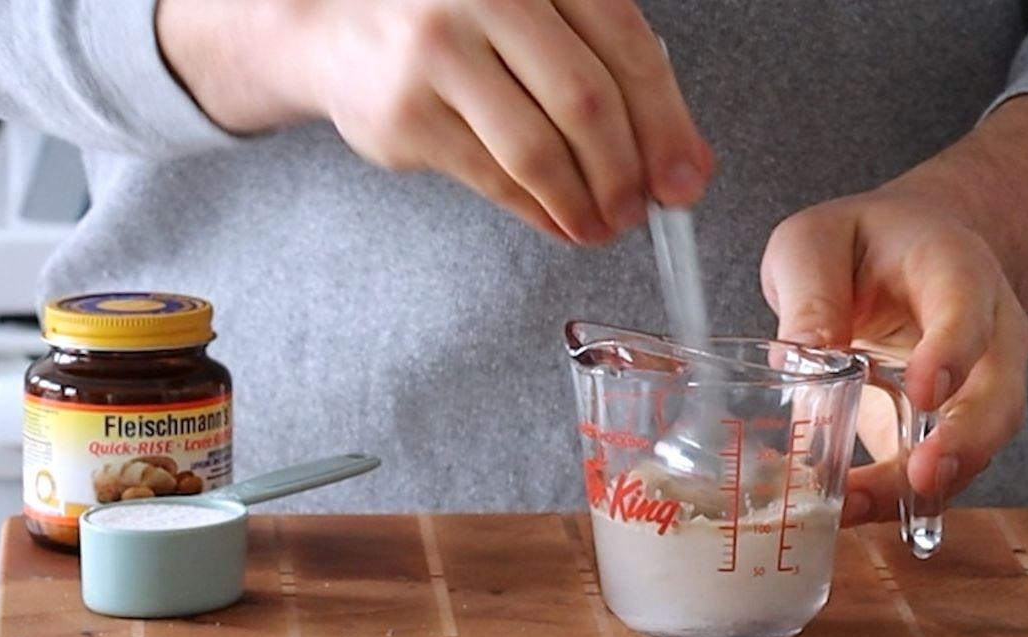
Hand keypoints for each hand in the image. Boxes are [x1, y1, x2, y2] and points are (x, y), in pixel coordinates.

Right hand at [158, 0, 713, 243]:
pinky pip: (493, 179)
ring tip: (602, 226)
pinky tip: (560, 222)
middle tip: (642, 211)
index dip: (666, 123)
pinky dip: (539, 212)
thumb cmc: (456, 23)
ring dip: (583, 204)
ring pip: (538, 150)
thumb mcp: (538, 18)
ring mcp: (437, 53)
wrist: (340, 27)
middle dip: (627, 173)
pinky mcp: (405, 115)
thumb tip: (686, 164)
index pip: (626, 46)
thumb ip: (610, 71)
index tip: (686, 179)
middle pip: (587, 102)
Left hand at [760, 94, 1027, 526]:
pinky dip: (892, 497)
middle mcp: (984, 336)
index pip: (967, 312)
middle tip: (922, 474)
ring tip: (857, 506)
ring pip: (970, 449)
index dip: (951, 354)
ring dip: (918, 487)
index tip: (924, 391)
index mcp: (955, 270)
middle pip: (995, 397)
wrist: (903, 252)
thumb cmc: (859, 244)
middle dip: (963, 442)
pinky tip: (845, 509)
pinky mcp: (941, 429)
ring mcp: (972, 389)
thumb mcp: (815, 242)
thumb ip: (810, 291)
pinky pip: (932, 472)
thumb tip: (799, 357)